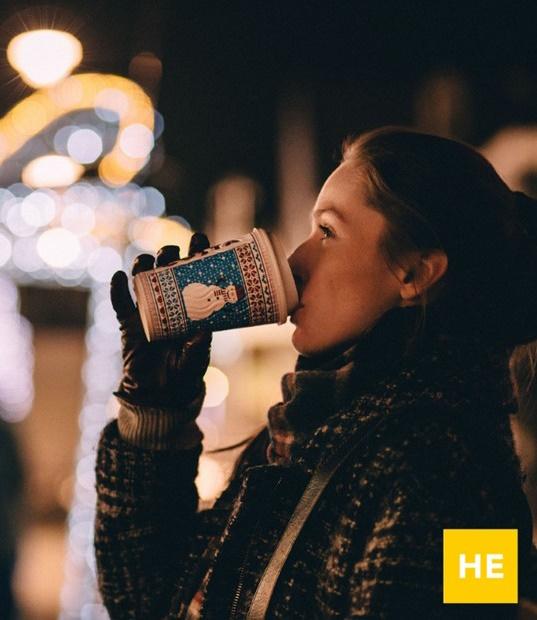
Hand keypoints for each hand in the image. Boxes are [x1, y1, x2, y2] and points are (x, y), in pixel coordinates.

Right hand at [111, 232, 211, 407]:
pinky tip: (119, 277)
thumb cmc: (185, 373)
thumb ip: (198, 345)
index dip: (196, 255)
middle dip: (169, 256)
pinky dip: (117, 290)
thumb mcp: (196, 358)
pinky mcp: (129, 325)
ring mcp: (147, 312)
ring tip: (147, 260)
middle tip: (173, 252)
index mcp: (190, 307)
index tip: (200, 239)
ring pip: (143, 281)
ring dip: (144, 267)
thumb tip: (202, 330)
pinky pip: (120, 304)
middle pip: (167, 271)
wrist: (161, 394)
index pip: (194, 275)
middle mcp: (169, 304)